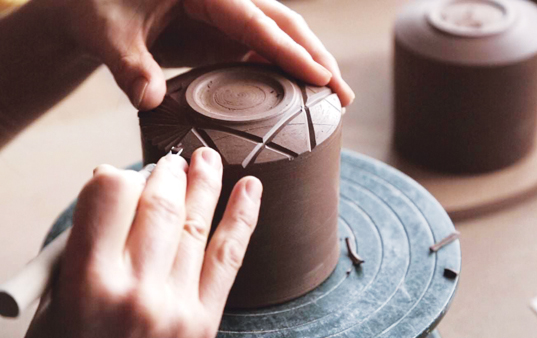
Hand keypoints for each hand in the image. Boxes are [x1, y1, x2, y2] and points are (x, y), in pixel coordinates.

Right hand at [25, 148, 261, 337]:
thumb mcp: (55, 300)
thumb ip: (83, 245)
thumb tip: (116, 187)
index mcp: (87, 283)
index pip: (112, 196)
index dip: (117, 177)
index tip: (120, 178)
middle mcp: (136, 291)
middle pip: (161, 204)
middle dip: (167, 173)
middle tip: (170, 162)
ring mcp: (177, 306)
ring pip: (197, 224)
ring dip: (204, 183)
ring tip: (206, 158)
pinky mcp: (204, 321)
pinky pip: (228, 257)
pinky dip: (242, 217)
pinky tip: (250, 188)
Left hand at [44, 0, 354, 109]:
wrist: (93, 9)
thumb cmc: (97, 11)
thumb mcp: (108, 36)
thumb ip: (128, 66)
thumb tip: (148, 101)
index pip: (256, 22)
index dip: (289, 52)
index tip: (322, 78)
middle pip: (282, 23)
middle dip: (316, 57)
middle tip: (344, 95)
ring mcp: (225, 14)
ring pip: (279, 34)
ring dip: (309, 63)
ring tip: (335, 97)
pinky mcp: (222, 31)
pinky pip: (262, 48)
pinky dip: (285, 69)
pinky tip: (300, 93)